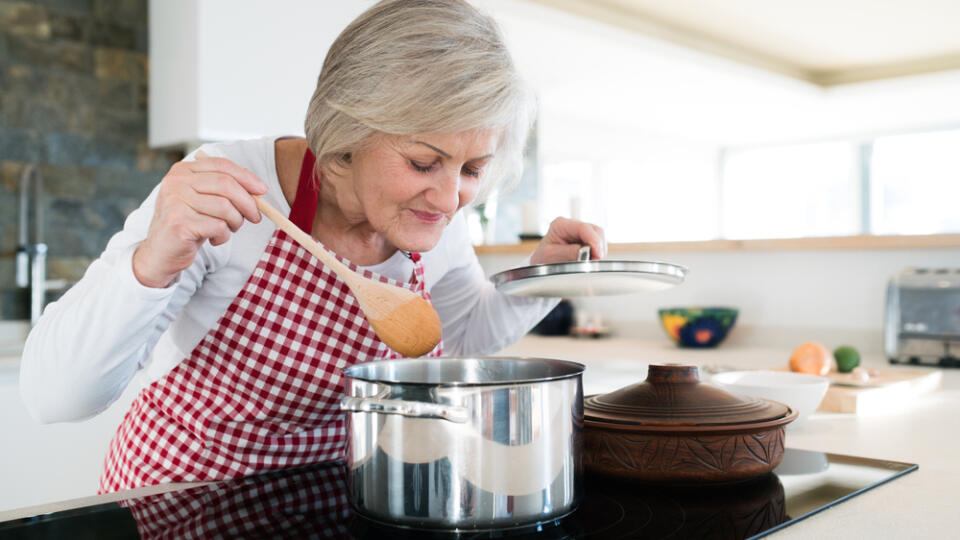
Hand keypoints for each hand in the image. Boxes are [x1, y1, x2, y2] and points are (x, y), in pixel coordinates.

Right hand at [132, 153, 267, 287]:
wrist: (161, 253)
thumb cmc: (189, 225)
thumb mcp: (205, 201)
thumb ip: (225, 190)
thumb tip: (258, 189)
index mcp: (183, 171)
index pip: (221, 165)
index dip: (246, 177)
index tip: (262, 190)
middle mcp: (176, 182)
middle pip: (226, 184)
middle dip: (248, 202)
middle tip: (255, 217)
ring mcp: (175, 201)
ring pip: (225, 207)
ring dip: (235, 222)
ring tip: (228, 230)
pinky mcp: (179, 223)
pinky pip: (218, 226)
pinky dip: (224, 236)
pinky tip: (215, 239)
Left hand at [530, 217, 606, 264]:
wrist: (539, 266)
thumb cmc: (542, 259)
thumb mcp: (551, 256)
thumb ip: (569, 252)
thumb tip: (587, 252)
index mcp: (560, 225)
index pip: (583, 228)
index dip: (594, 240)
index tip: (597, 254)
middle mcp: (571, 225)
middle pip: (595, 230)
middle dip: (598, 246)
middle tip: (595, 261)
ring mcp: (579, 232)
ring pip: (599, 237)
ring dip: (598, 250)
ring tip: (590, 262)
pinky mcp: (585, 240)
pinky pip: (598, 244)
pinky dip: (597, 253)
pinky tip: (590, 260)